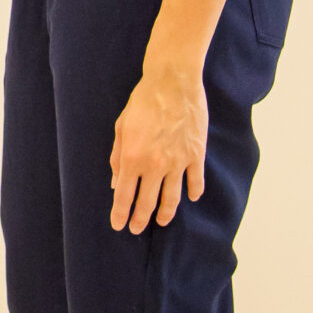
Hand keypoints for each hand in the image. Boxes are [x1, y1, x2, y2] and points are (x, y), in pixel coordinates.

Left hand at [109, 58, 207, 233]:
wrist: (172, 83)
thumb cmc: (143, 102)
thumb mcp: (121, 128)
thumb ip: (118, 158)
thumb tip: (116, 183)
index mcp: (133, 158)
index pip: (124, 196)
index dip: (120, 214)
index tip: (119, 225)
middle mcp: (155, 165)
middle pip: (147, 203)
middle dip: (140, 220)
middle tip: (136, 229)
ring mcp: (178, 162)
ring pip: (172, 198)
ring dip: (165, 213)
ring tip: (161, 221)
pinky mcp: (196, 155)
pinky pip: (196, 182)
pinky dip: (193, 193)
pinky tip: (190, 198)